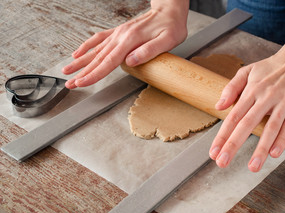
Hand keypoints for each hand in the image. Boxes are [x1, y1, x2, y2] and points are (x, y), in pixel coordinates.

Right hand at [62, 3, 188, 88]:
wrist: (169, 10)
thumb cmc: (171, 26)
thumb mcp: (167, 41)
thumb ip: (149, 51)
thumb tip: (131, 61)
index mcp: (131, 40)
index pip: (108, 62)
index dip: (94, 74)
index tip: (82, 83)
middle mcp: (121, 36)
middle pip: (97, 58)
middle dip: (82, 72)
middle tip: (69, 83)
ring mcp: (118, 33)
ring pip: (95, 49)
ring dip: (80, 61)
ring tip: (67, 70)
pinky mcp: (119, 32)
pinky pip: (99, 38)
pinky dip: (87, 46)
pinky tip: (79, 52)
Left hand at [209, 50, 284, 171]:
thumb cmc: (270, 67)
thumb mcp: (247, 71)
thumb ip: (231, 88)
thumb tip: (218, 106)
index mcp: (251, 90)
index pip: (233, 117)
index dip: (222, 136)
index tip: (213, 152)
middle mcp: (265, 97)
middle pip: (247, 124)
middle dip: (233, 145)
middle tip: (222, 162)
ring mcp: (282, 102)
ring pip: (270, 128)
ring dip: (260, 148)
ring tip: (252, 167)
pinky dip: (282, 139)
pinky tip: (274, 153)